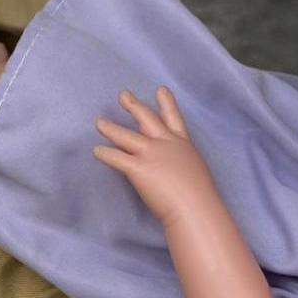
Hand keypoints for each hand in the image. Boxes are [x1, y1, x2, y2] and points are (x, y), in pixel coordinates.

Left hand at [93, 87, 206, 226]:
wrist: (195, 207)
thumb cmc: (200, 196)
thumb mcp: (196, 170)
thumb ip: (181, 162)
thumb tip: (172, 166)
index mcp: (182, 144)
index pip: (173, 118)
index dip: (166, 103)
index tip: (161, 90)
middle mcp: (165, 144)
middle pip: (146, 118)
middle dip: (133, 105)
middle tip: (123, 95)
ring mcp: (150, 154)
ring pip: (125, 136)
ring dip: (110, 128)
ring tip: (100, 123)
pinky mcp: (138, 168)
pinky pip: (116, 157)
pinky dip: (104, 154)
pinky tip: (96, 151)